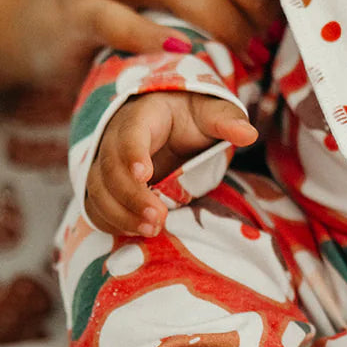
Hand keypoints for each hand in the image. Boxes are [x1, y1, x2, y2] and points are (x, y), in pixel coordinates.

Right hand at [85, 92, 256, 235]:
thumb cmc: (190, 117)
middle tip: (158, 219)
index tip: (145, 174)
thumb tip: (250, 134)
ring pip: (99, 191)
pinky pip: (97, 208)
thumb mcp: (210, 112)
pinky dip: (112, 223)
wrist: (168, 123)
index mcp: (142, 116)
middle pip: (110, 168)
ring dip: (121, 215)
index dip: (133, 154)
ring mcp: (106, 165)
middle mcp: (115, 139)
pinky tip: (138, 234)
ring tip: (151, 231)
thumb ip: (225, 121)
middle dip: (131, 196)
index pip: (130, 133)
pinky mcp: (105, 187)